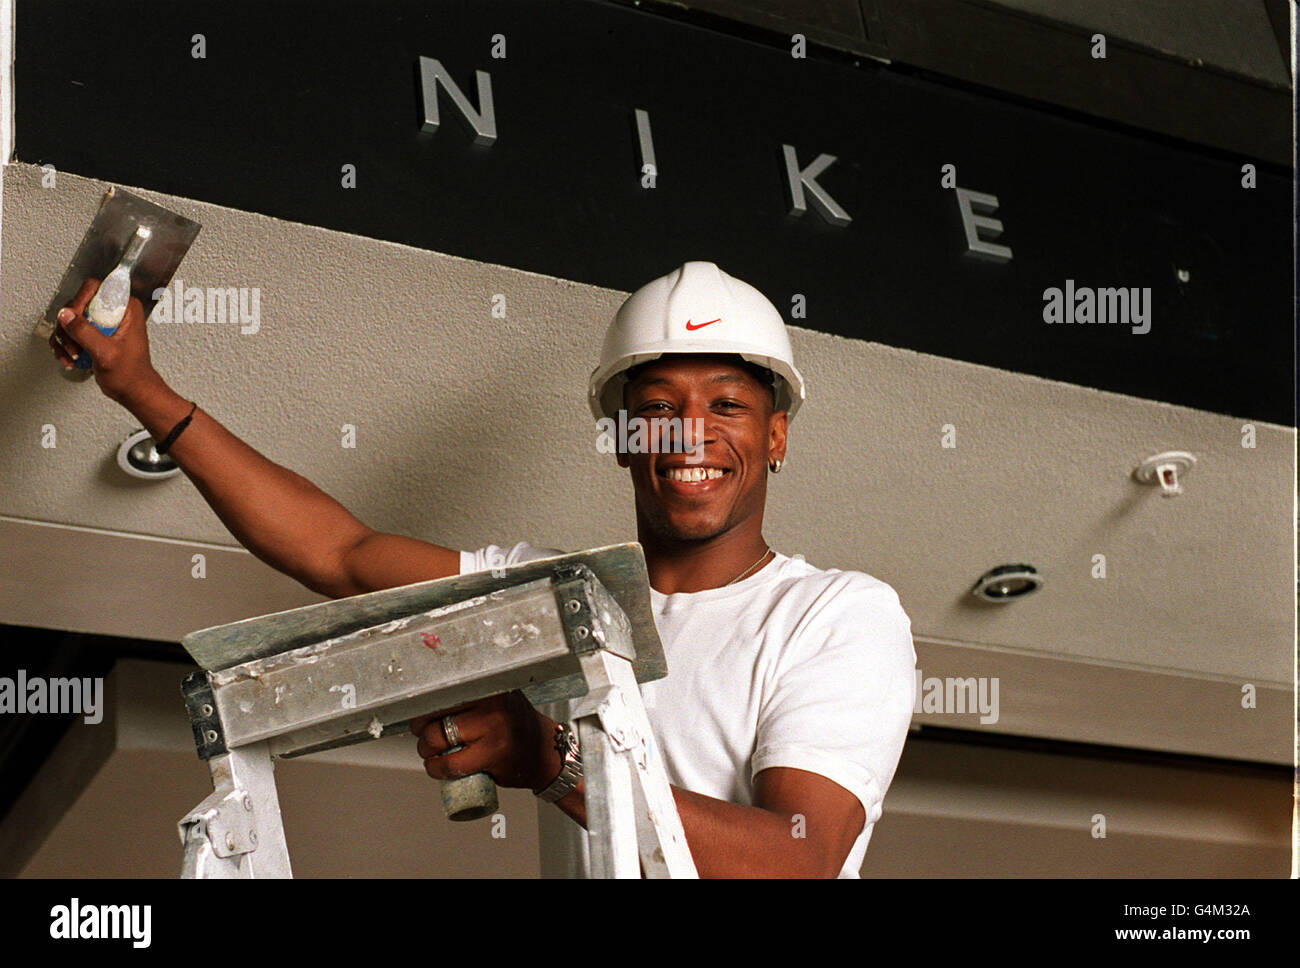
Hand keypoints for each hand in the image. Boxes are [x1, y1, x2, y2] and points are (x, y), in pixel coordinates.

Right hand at [49, 277, 160, 404]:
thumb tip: (66, 314)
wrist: (133, 391)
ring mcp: (101, 323)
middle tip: (74, 347)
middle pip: (76, 305)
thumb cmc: (131, 374)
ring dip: (65, 340)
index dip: (79, 302)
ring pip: (69, 319)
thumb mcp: (107, 353)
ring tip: (73, 357)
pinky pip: (68, 332)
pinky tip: (69, 359)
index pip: (94, 288)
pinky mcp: (92, 334)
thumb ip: (86, 332)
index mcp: (126, 308)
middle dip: (69, 328)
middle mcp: (114, 312)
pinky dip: (64, 346)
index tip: (75, 320)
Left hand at [411, 691, 561, 792]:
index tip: (420, 714)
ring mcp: (493, 729)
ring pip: (437, 738)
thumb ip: (471, 694)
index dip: (424, 705)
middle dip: (421, 728)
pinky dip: (436, 768)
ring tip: (431, 752)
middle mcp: (493, 703)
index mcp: (490, 686)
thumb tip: (427, 696)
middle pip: (434, 712)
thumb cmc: (514, 726)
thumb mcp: (498, 699)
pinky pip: (450, 764)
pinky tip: (438, 767)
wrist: (545, 752)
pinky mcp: (492, 755)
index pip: (443, 690)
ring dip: (426, 750)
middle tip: (425, 735)